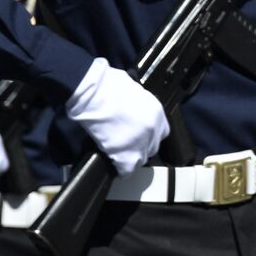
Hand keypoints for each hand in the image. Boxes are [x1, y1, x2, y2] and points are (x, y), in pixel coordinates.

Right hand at [65, 58, 168, 175]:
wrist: (94, 94)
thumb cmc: (109, 86)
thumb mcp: (133, 91)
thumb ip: (138, 105)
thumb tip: (132, 111)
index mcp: (157, 112)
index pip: (161, 132)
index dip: (149, 136)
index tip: (139, 137)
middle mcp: (153, 129)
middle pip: (152, 148)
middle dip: (140, 148)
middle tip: (126, 146)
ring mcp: (141, 143)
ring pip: (140, 160)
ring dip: (130, 159)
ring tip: (118, 155)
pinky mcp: (126, 155)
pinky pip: (126, 170)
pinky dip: (120, 169)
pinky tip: (113, 165)